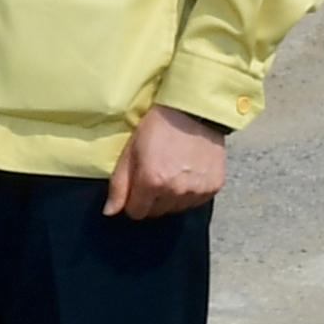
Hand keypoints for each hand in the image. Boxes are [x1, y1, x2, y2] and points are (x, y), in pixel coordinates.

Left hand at [107, 104, 228, 217]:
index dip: (133, 201)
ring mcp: (197, 190)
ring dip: (172, 197)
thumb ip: (118, 185)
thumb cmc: (157, 127)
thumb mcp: (130, 151)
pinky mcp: (214, 187)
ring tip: (173, 173)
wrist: (192, 111)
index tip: (137, 185)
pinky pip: (196, 202)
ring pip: (177, 209)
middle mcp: (176, 191)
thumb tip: (109, 212)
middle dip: (152, 199)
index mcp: (152, 182)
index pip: (137, 212)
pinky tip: (188, 173)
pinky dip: (190, 193)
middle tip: (155, 175)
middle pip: (157, 212)